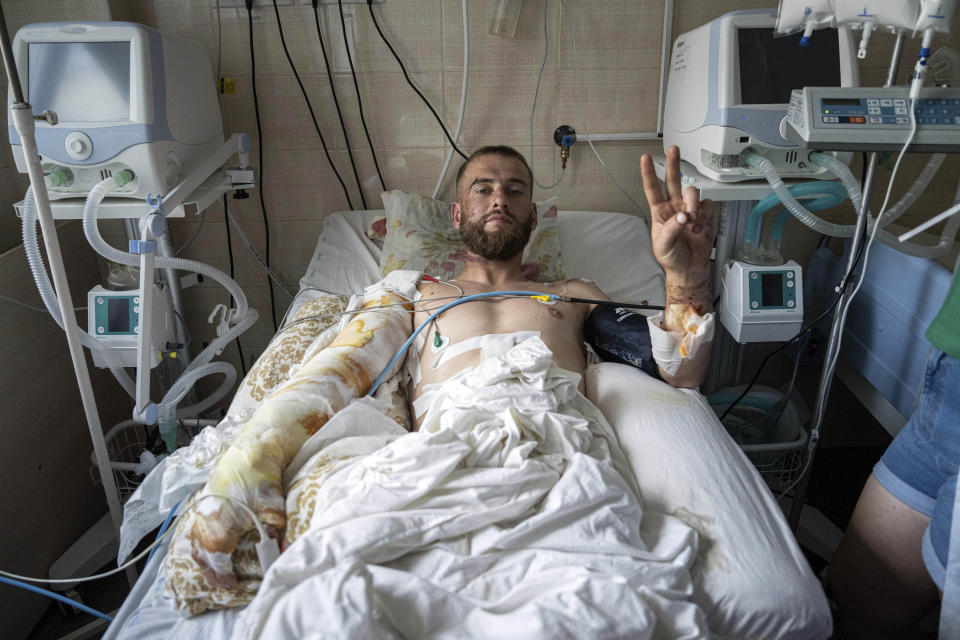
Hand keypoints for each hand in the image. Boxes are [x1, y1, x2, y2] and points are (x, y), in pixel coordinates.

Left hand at [640, 146, 715, 281]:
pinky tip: (700, 224)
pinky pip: (707, 204)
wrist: (688, 268)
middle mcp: (674, 206)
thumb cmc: (671, 258)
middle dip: (673, 164)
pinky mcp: (704, 215)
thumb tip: (681, 216)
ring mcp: (690, 209)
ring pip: (693, 192)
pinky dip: (705, 213)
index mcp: (660, 212)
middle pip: (673, 180)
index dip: (648, 173)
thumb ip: (671, 230)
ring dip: (693, 202)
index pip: (652, 188)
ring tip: (691, 219)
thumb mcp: (663, 246)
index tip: (645, 158)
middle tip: (674, 150)